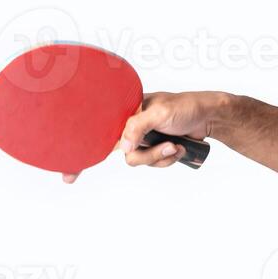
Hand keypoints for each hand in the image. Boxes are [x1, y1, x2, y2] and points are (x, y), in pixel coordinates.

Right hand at [62, 90, 220, 182]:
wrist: (209, 116)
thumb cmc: (185, 106)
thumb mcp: (159, 112)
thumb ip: (138, 127)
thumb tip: (123, 148)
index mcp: (125, 112)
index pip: (99, 132)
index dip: (84, 152)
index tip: (69, 173)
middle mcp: (131, 127)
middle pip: (123, 153)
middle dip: (149, 154)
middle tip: (168, 147)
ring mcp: (144, 139)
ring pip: (140, 161)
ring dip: (162, 155)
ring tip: (178, 141)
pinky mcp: (156, 149)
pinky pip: (154, 164)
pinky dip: (168, 158)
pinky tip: (180, 146)